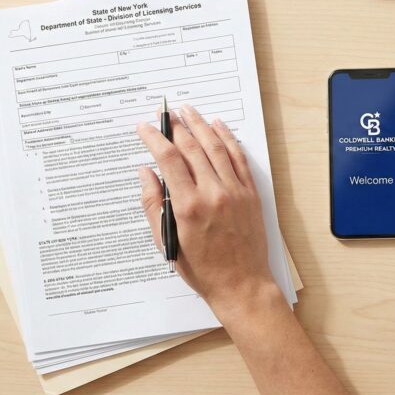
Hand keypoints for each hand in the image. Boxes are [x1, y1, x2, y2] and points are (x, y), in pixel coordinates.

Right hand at [136, 104, 279, 320]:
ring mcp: (234, 191)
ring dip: (200, 125)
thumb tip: (145, 174)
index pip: (168, 159)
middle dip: (176, 126)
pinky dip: (227, 139)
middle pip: (192, 148)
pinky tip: (218, 126)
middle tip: (165, 113)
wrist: (241, 284)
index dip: (154, 138)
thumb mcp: (167, 242)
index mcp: (188, 206)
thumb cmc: (202, 269)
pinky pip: (238, 158)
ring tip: (188, 111)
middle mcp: (213, 193)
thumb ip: (153, 205)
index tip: (144, 127)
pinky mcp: (250, 193)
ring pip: (216, 147)